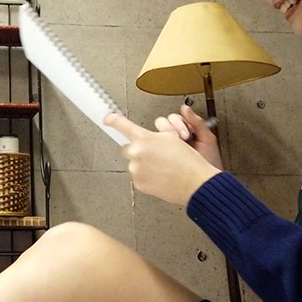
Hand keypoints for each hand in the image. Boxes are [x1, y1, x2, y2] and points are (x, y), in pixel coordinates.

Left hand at [104, 109, 221, 205]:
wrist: (194, 182)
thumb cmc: (187, 160)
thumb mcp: (170, 138)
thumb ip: (152, 136)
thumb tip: (143, 139)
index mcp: (144, 138)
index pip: (123, 125)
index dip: (113, 120)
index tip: (108, 118)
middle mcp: (136, 153)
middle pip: (128, 148)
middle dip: (138, 150)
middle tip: (155, 155)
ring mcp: (136, 169)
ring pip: (134, 163)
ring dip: (143, 164)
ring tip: (161, 168)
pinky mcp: (138, 183)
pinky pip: (138, 176)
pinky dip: (147, 176)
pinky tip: (160, 176)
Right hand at [154, 105, 222, 168]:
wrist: (206, 183)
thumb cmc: (210, 164)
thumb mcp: (208, 140)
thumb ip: (198, 122)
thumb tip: (185, 108)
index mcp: (184, 132)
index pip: (172, 119)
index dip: (178, 123)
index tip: (186, 133)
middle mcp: (172, 139)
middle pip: (161, 123)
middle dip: (171, 129)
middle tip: (182, 139)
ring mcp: (164, 149)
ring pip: (154, 135)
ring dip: (164, 138)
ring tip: (176, 147)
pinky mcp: (158, 160)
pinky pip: (151, 149)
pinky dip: (157, 149)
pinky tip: (167, 155)